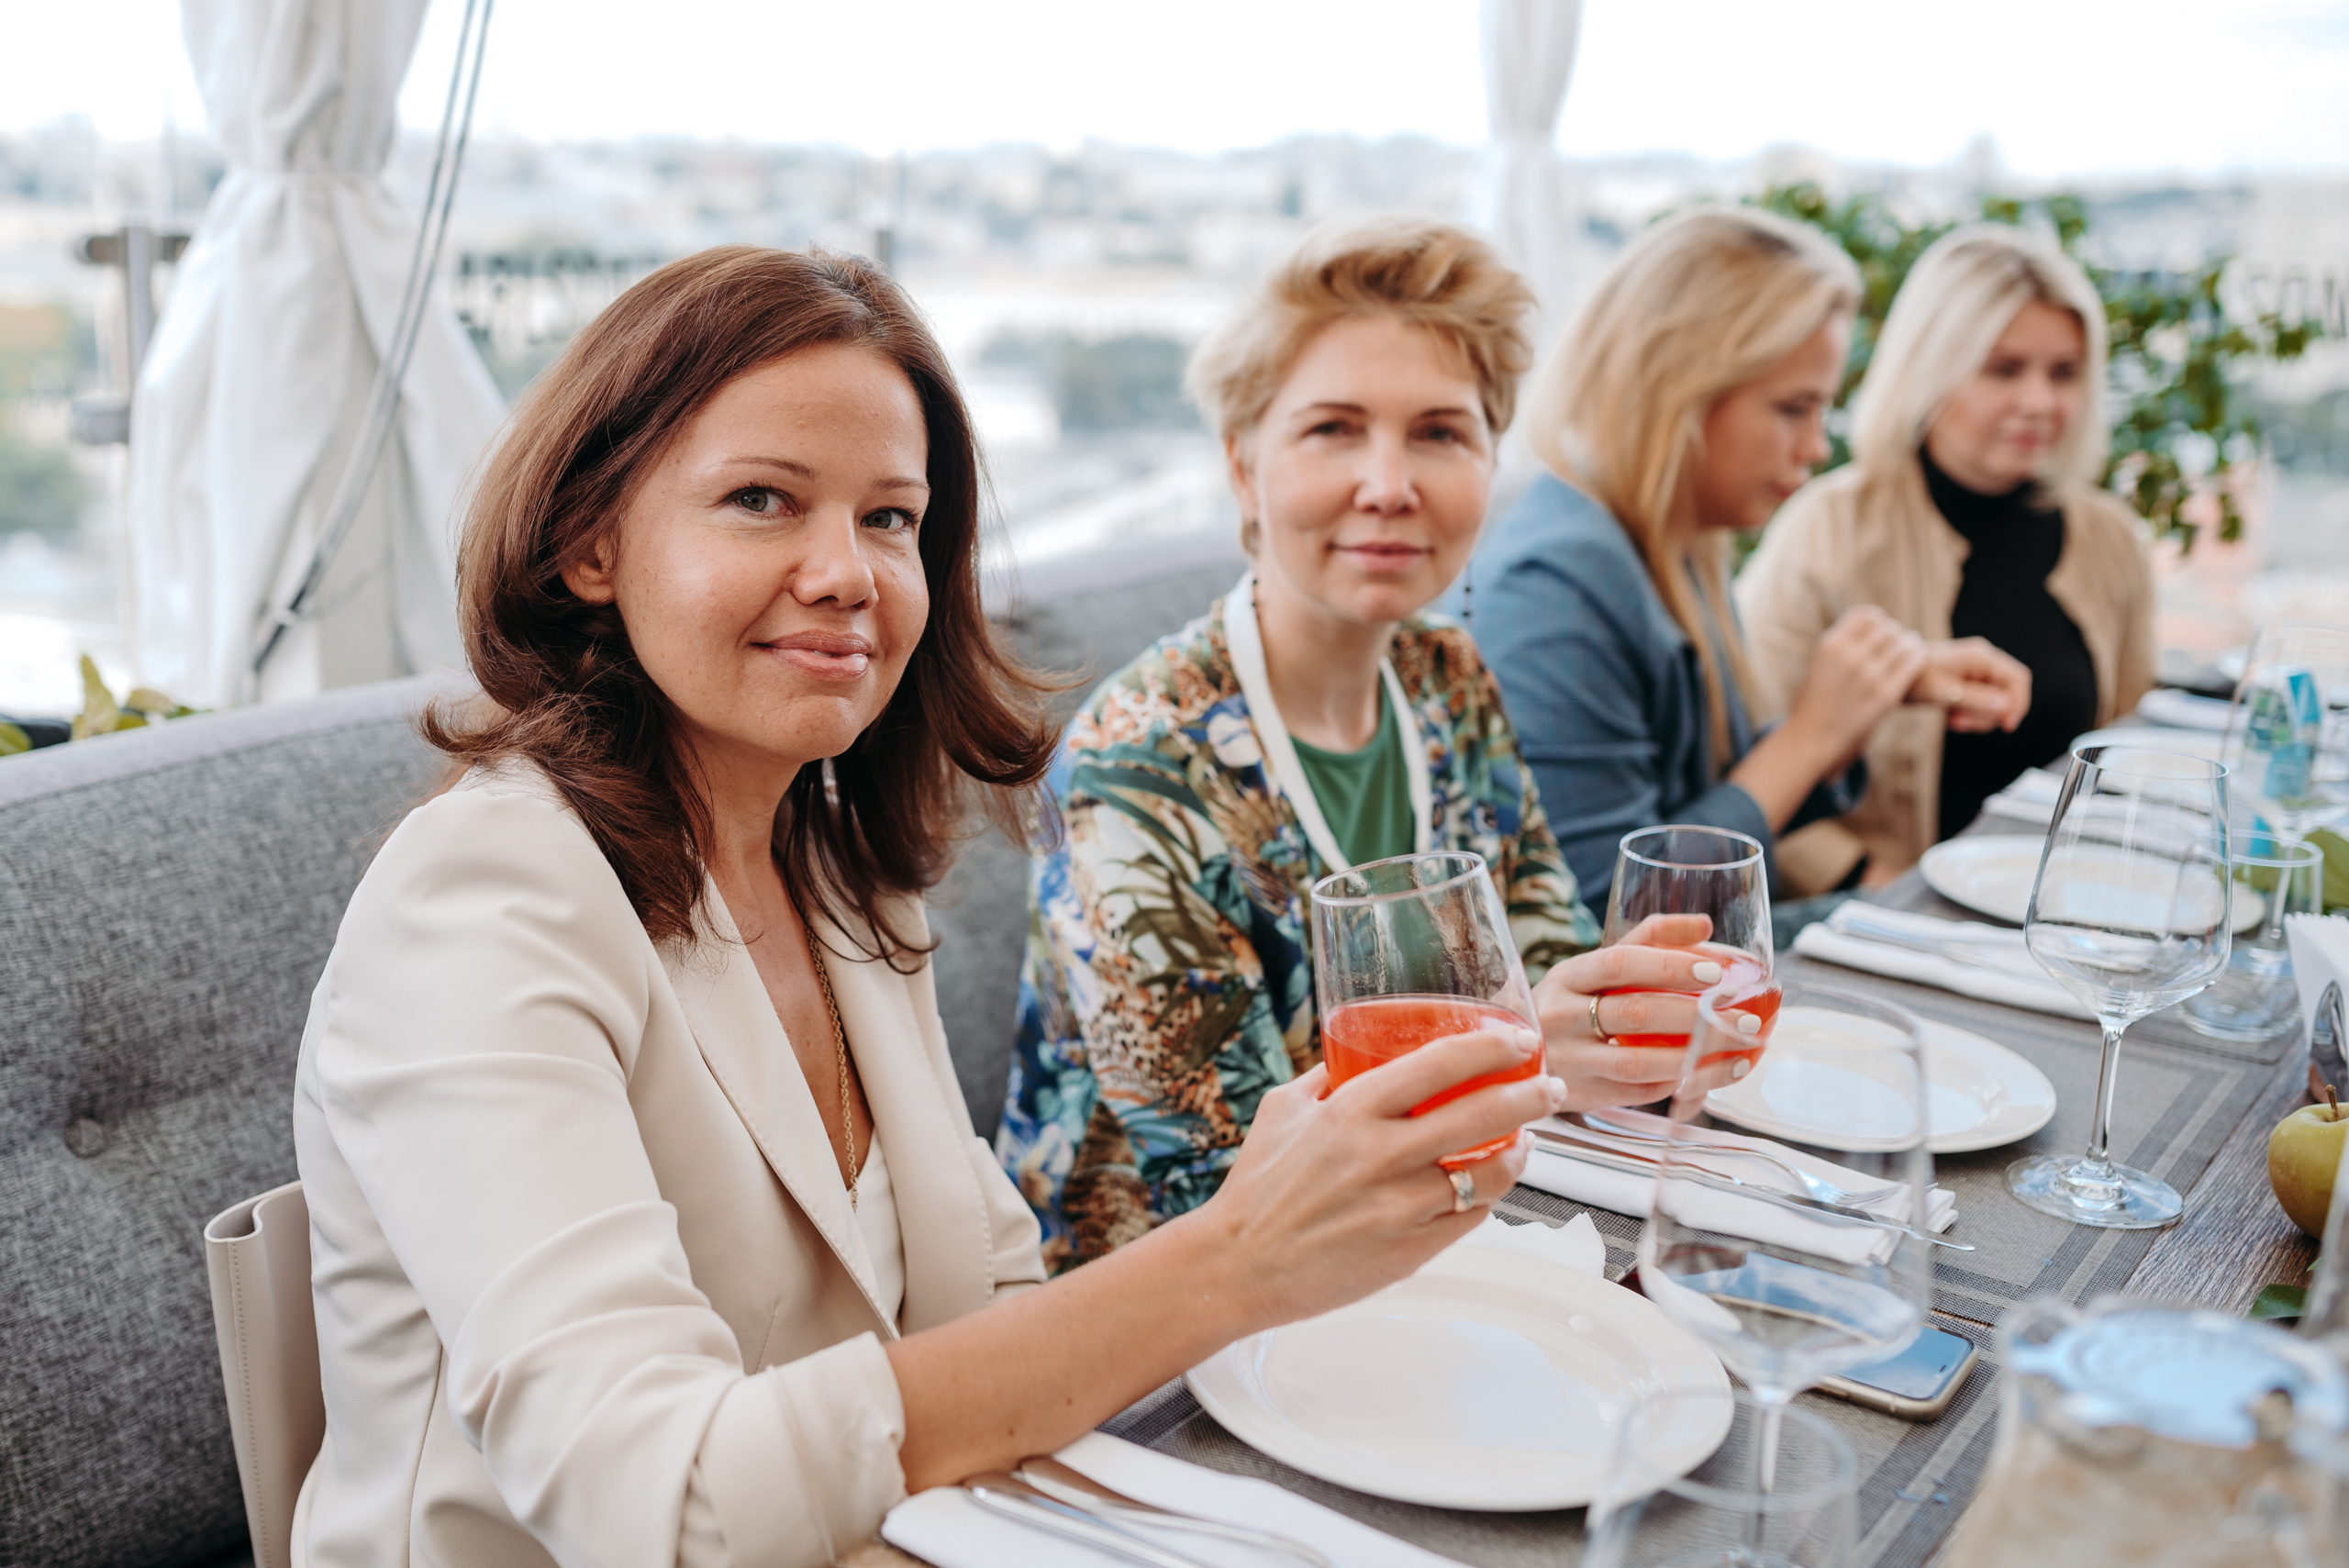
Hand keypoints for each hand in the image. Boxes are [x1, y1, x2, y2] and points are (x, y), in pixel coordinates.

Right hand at [1207, 1027, 1564, 1328]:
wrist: (1237, 1267)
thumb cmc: (1256, 1188)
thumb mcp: (1282, 1110)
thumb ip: (1327, 1078)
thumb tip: (1359, 1049)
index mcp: (1350, 1112)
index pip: (1440, 1064)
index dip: (1493, 1048)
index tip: (1520, 1042)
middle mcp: (1380, 1156)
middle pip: (1483, 1115)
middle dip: (1531, 1098)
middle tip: (1548, 1089)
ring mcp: (1399, 1208)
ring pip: (1489, 1174)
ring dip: (1520, 1153)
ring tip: (1526, 1141)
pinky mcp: (1410, 1252)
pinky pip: (1470, 1219)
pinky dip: (1487, 1198)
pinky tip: (1486, 1186)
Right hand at [1532, 913, 1752, 1112]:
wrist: (1519, 1057)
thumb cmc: (1572, 1005)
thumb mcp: (1593, 968)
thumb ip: (1648, 941)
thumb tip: (1705, 924)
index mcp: (1566, 976)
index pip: (1620, 963)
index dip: (1669, 966)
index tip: (1716, 973)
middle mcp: (1560, 1016)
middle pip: (1635, 1013)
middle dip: (1698, 1016)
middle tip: (1745, 1018)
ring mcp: (1568, 1060)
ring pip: (1638, 1062)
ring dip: (1697, 1059)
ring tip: (1740, 1053)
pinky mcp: (1581, 1096)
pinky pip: (1637, 1093)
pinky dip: (1678, 1083)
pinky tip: (1709, 1074)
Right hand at [1781, 605, 1928, 766]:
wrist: (1808, 742)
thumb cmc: (1813, 707)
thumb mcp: (1819, 667)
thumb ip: (1841, 650)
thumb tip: (1870, 634)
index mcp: (1830, 645)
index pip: (1866, 614)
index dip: (1878, 621)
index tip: (1880, 633)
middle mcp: (1849, 655)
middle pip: (1887, 627)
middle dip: (1895, 634)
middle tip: (1898, 645)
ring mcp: (1868, 675)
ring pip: (1903, 642)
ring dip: (1909, 645)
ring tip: (1909, 651)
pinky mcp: (1886, 694)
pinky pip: (1913, 662)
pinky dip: (1917, 658)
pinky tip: (1915, 662)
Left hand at [1909, 637, 2030, 733]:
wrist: (1889, 675)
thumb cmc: (1913, 679)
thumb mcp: (1943, 692)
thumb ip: (1976, 698)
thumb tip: (2006, 706)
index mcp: (1981, 657)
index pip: (2018, 678)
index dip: (2019, 703)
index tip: (2007, 726)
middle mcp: (1983, 662)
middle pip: (2008, 693)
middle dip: (1989, 714)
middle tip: (1961, 723)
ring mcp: (1977, 673)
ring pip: (1996, 703)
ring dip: (1978, 718)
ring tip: (1953, 721)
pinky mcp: (1969, 685)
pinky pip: (1982, 705)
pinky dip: (1970, 716)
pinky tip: (1951, 718)